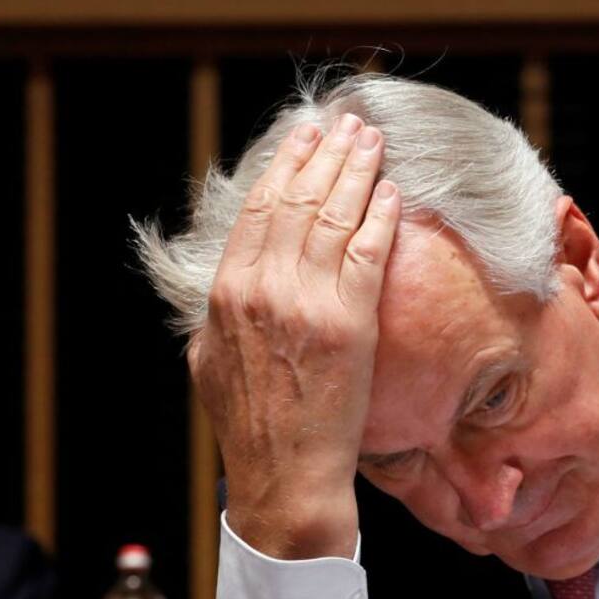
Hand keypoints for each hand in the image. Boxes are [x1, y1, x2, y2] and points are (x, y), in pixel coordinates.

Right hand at [189, 114, 399, 558]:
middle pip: (298, 200)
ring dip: (355, 170)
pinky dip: (379, 216)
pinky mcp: (348, 322)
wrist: (285, 476)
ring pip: (333, 215)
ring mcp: (306, 302)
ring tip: (371, 139)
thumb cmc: (249, 426)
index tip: (304, 138)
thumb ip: (217, 315)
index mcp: (228, 291)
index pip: (259, 209)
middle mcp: (263, 286)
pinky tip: (390, 191)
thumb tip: (228, 284)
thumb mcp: (208, 362)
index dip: (284, 166)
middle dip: (325, 153)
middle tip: (346, 122)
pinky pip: (367, 252)